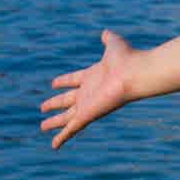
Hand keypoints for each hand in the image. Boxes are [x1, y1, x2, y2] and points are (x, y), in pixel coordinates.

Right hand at [39, 30, 137, 148]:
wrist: (136, 74)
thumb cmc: (127, 58)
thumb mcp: (114, 44)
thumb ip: (109, 39)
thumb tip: (106, 33)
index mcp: (93, 76)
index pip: (75, 79)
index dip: (64, 81)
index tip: (54, 83)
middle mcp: (89, 92)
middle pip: (68, 100)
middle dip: (55, 104)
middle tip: (43, 107)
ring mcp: (88, 105)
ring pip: (67, 116)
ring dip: (55, 122)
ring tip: (42, 126)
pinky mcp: (88, 115)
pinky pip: (72, 129)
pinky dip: (62, 137)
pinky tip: (54, 146)